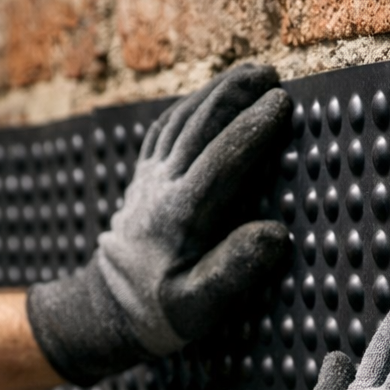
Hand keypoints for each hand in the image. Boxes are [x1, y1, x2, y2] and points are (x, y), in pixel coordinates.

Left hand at [27, 64, 291, 386]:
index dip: (253, 128)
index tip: (283, 103)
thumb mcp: (198, 308)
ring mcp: (147, 179)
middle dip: (236, 94)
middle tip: (271, 75)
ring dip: (216, 92)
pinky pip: (164, 130)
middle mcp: (160, 188)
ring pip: (181, 120)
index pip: (221, 158)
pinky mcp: (141, 179)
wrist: (107, 312)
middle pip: (199, 125)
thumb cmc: (159, 315)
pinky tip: (207, 98)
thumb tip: (275, 233)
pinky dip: (189, 106)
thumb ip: (234, 271)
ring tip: (250, 74)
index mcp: (180, 215)